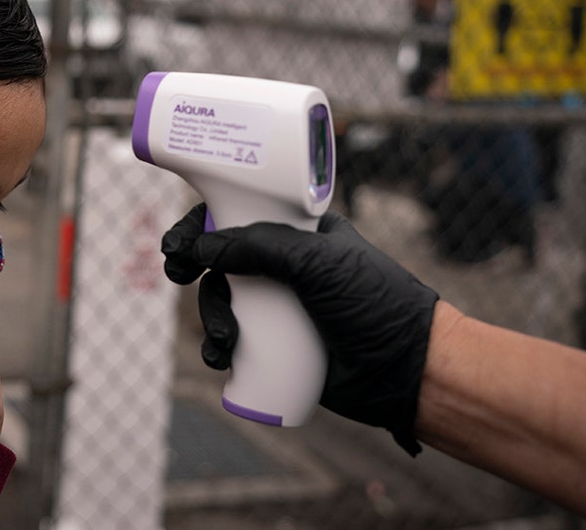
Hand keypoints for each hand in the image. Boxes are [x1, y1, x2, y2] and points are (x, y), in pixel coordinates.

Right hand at [162, 203, 438, 453]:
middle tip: (177, 274)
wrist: (407, 372)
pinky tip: (222, 357)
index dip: (203, 223)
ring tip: (223, 339)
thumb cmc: (375, 305)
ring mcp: (279, 306)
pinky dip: (219, 347)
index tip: (178, 241)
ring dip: (211, 317)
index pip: (240, 213)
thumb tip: (202, 246)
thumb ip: (259, 247)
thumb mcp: (317, 263)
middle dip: (194, 267)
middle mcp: (285, 265)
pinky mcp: (275, 345)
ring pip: (223, 300)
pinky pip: (233, 339)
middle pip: (221, 257)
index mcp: (298, 233)